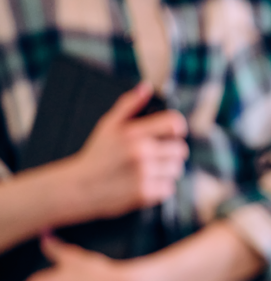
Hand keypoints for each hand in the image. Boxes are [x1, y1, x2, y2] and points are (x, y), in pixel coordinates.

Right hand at [70, 83, 188, 219]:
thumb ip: (129, 104)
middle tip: (157, 155)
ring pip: (177, 169)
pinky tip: (145, 182)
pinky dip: (161, 187)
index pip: (175, 124)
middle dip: (172, 152)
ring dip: (167, 170)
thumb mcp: (107, 125)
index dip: (177, 128)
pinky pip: (169, 188)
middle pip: (180, 149)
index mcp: (133, 133)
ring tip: (149, 169)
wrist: (79, 187)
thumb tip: (146, 87)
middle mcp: (141, 152)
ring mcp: (144, 174)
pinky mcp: (145, 193)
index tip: (172, 133)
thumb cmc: (96, 155)